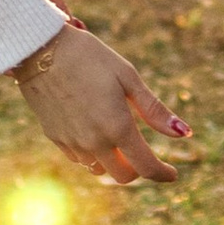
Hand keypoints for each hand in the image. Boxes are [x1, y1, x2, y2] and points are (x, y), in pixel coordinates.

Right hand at [14, 21, 188, 186]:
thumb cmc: (89, 56)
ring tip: (116, 136)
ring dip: (113, 160)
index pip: (146, 168)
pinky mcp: (54, 137)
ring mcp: (72, 142)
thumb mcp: (127, 78)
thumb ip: (154, 110)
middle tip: (142, 150)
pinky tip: (93, 130)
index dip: (162, 174)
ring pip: (99, 169)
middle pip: (123, 175)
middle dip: (137, 168)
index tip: (172, 173)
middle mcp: (94, 142)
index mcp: (117, 127)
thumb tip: (184, 133)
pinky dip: (92, 152)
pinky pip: (79, 158)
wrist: (39, 48)